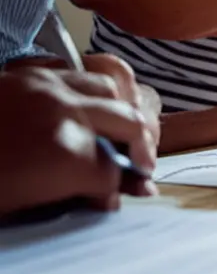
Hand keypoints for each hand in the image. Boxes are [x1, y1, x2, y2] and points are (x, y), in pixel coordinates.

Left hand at [0, 68, 158, 216]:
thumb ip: (72, 196)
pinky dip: (98, 86)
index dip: (116, 189)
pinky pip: (86, 67)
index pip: (113, 174)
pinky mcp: (33, 71)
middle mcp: (65, 114)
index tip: (111, 197)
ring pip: (115, 86)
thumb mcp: (17, 206)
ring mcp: (50, 86)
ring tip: (119, 129)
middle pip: (132, 124)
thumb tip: (109, 198)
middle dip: (142, 148)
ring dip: (124, 109)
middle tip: (140, 164)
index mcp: (62, 156)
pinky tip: (94, 104)